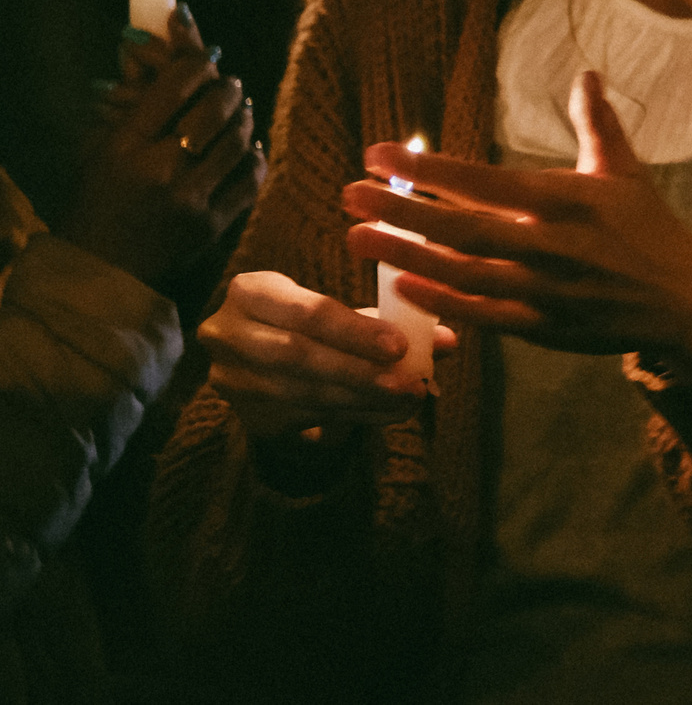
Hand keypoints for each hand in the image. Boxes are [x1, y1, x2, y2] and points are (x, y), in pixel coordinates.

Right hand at [59, 8, 263, 292]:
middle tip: (230, 85)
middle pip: (214, 110)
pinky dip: (255, 158)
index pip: (175, 87)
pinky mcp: (212, 225)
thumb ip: (130, 106)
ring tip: (242, 110)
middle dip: (228, 89)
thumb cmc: (97, 202)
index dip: (198, 64)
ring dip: (245, 120)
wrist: (102, 270)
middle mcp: (160, 169)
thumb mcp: (99, 150)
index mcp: (125, 146)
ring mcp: (191, 199)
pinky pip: (250, 181)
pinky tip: (251, 147)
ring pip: (238, 142)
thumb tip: (153, 56)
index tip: (208, 59)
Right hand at [200, 269, 456, 436]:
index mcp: (249, 292)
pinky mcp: (249, 415)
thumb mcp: (335, 306)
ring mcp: (233, 381)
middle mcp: (228, 336)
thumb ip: (388, 317)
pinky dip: (356, 415)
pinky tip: (390, 412)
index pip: (305, 312)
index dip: (354, 331)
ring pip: (306, 393)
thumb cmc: (309, 317)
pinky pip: (311, 418)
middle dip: (361, 372)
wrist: (257, 351)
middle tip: (411, 384)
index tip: (400, 345)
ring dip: (364, 399)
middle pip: (301, 357)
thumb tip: (446, 341)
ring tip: (408, 398)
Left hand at [341, 71, 691, 366]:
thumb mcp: (625, 171)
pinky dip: (442, 302)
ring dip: (405, 256)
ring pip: (463, 272)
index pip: (486, 180)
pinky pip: (483, 314)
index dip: (429, 169)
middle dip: (402, 209)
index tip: (378, 153)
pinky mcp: (543, 326)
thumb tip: (586, 74)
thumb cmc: (649, 228)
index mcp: (570, 199)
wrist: (684, 300)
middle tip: (350, 195)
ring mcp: (546, 289)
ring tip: (356, 238)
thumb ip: (597, 123)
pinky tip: (401, 286)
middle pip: (463, 227)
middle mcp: (553, 244)